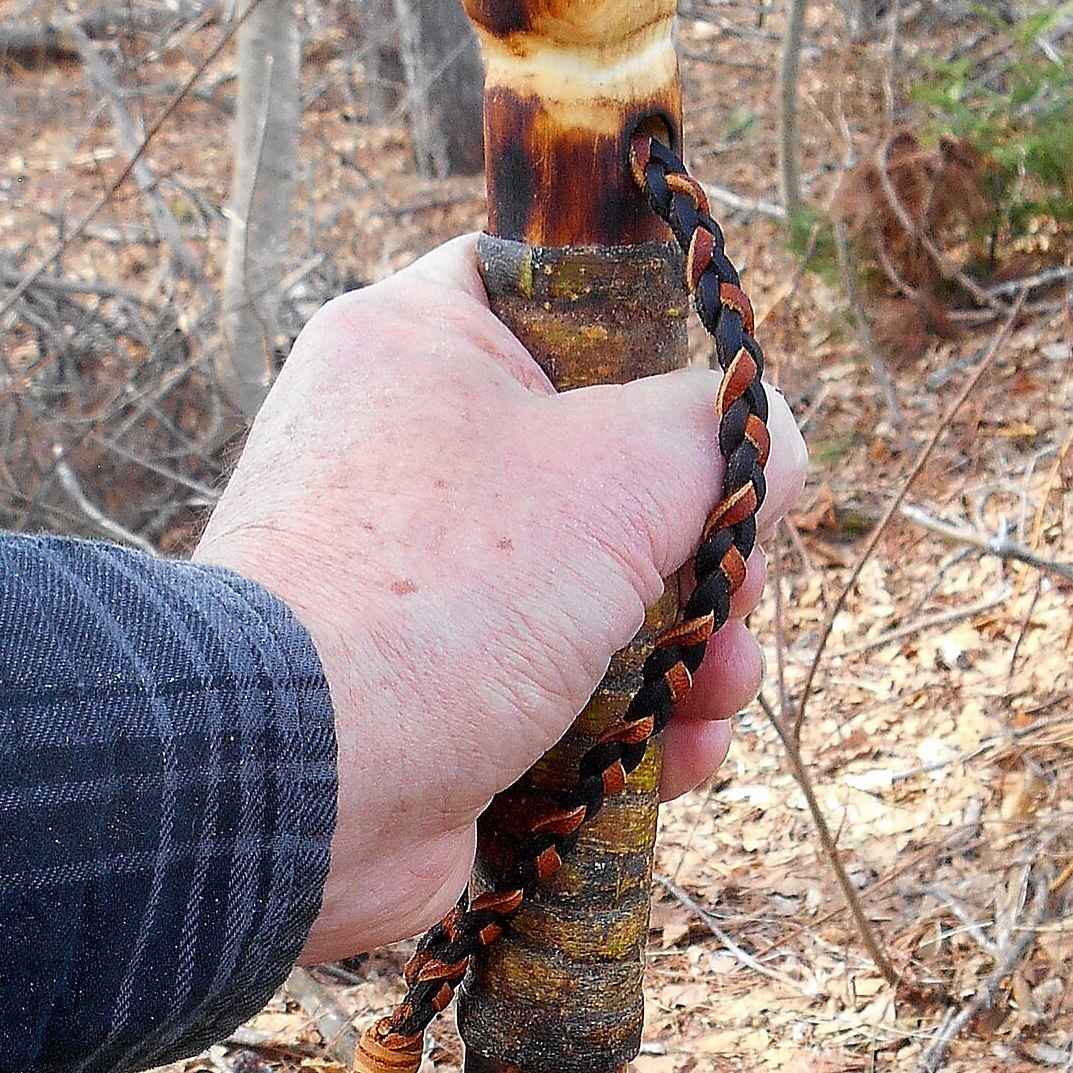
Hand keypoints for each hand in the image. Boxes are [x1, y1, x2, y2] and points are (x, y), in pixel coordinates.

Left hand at [197, 235, 804, 960]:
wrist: (294, 784)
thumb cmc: (446, 591)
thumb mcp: (622, 470)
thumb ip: (725, 432)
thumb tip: (779, 454)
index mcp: (422, 346)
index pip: (558, 289)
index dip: (659, 341)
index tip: (719, 417)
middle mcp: (411, 454)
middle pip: (614, 468)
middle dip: (707, 549)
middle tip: (734, 592)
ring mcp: (423, 586)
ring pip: (610, 595)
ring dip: (693, 651)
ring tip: (713, 697)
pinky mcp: (441, 699)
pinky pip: (571, 693)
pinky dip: (636, 727)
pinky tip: (676, 763)